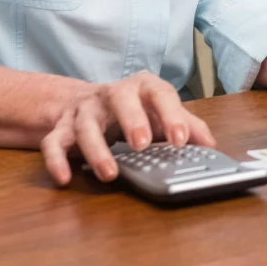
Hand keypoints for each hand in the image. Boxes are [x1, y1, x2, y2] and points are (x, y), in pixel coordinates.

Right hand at [40, 72, 216, 185]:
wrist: (86, 103)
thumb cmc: (133, 110)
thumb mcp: (161, 114)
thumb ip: (188, 126)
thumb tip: (211, 146)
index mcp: (142, 88)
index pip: (159, 93)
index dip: (171, 115)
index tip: (180, 140)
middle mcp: (111, 95)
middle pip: (120, 99)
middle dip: (132, 120)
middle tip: (141, 145)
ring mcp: (84, 111)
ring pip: (86, 125)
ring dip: (96, 150)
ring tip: (109, 173)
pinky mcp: (61, 128)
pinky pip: (54, 143)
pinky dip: (56, 160)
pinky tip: (65, 177)